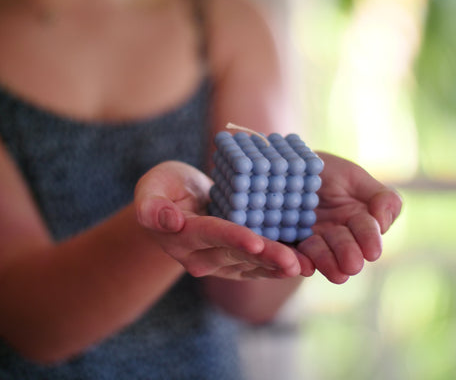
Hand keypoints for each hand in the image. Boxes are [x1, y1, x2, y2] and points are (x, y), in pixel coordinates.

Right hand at [134, 161, 311, 279]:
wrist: (177, 204)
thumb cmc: (164, 189)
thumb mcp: (151, 189)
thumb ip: (151, 205)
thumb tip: (163, 220)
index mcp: (182, 237)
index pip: (209, 235)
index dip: (232, 237)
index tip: (255, 242)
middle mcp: (201, 257)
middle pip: (236, 254)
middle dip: (265, 257)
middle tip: (292, 261)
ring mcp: (220, 262)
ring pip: (252, 264)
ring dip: (277, 266)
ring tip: (304, 267)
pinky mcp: (236, 261)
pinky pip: (258, 265)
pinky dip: (278, 265)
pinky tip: (303, 264)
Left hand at [297, 152, 401, 283]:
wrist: (287, 165)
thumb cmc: (327, 170)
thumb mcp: (354, 177)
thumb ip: (381, 197)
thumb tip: (383, 223)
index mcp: (357, 220)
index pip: (366, 230)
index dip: (369, 239)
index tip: (372, 251)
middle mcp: (336, 235)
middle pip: (344, 246)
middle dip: (348, 254)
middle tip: (352, 265)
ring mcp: (310, 240)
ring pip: (319, 253)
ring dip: (327, 263)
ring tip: (336, 274)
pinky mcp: (286, 243)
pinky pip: (291, 252)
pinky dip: (298, 261)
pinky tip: (303, 266)